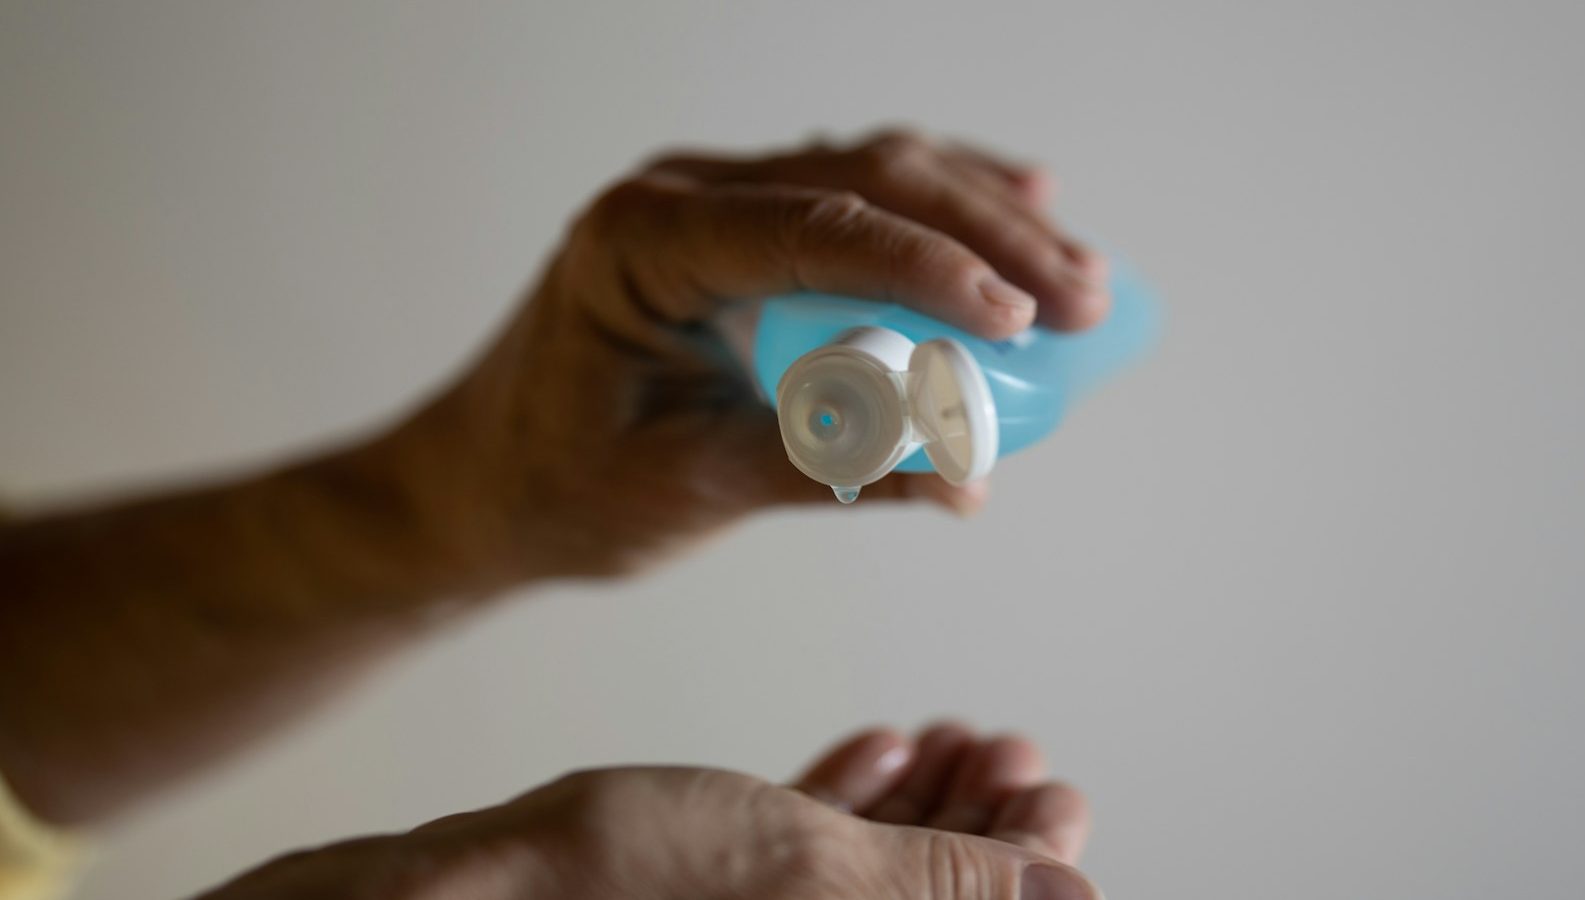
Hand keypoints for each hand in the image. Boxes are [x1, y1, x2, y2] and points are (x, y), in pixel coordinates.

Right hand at [196, 723, 1096, 899]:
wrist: (447, 893)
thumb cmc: (607, 884)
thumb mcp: (806, 869)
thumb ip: (938, 883)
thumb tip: (1061, 891)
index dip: (1033, 865)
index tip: (1055, 790)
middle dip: (982, 823)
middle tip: (1012, 751)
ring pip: (868, 876)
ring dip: (922, 805)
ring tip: (954, 738)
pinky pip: (800, 862)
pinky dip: (845, 803)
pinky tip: (880, 747)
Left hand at [394, 131, 1110, 581]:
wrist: (480, 482)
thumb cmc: (556, 489)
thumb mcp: (685, 489)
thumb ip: (825, 471)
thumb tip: (967, 479)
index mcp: (640, 244)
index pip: (809, 228)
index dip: (925, 268)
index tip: (1016, 320)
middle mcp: (680, 198)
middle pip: (860, 180)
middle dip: (983, 236)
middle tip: (1081, 297)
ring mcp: (712, 203)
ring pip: (871, 173)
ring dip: (979, 217)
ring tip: (1074, 271)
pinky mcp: (742, 232)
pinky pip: (855, 201)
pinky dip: (937, 217)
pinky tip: (1013, 211)